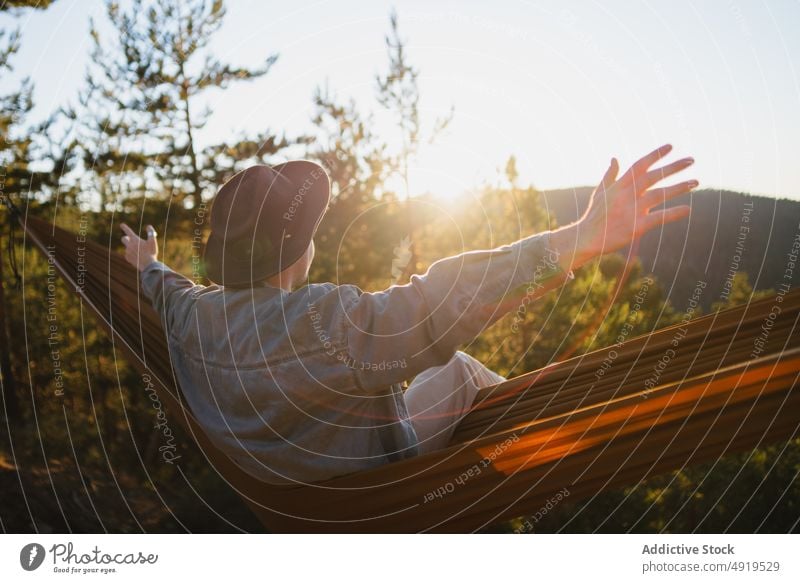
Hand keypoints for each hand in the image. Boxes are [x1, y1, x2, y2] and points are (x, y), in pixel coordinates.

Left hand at [120, 222, 157, 270]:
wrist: (148, 265)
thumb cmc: (151, 252)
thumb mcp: (153, 241)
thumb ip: (151, 232)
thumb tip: (148, 226)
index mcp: (135, 239)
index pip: (128, 231)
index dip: (125, 227)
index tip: (121, 225)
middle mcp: (129, 245)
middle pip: (123, 239)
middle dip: (126, 238)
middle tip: (130, 239)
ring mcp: (127, 252)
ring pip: (127, 247)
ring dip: (131, 248)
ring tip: (140, 252)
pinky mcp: (128, 258)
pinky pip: (128, 255)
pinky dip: (132, 254)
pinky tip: (138, 257)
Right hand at [552, 143, 696, 271]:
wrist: (586, 238)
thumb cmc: (594, 215)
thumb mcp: (600, 192)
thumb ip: (610, 175)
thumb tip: (615, 158)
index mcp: (619, 185)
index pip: (640, 165)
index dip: (655, 155)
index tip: (671, 146)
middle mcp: (627, 194)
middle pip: (654, 176)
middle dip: (673, 167)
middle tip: (691, 160)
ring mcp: (632, 210)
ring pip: (659, 194)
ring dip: (679, 187)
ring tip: (695, 182)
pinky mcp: (636, 227)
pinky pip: (659, 218)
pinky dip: (673, 213)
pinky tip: (688, 209)